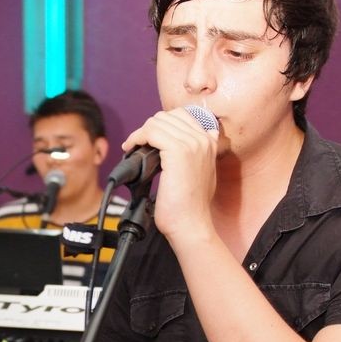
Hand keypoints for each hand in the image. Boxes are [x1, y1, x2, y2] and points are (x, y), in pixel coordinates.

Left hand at [121, 107, 218, 243]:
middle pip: (168, 116)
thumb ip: (198, 156)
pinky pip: (151, 131)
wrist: (190, 225)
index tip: (149, 140)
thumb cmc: (191, 207)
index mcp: (210, 142)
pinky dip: (137, 137)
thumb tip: (190, 145)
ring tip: (132, 147)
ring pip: (157, 122)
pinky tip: (131, 148)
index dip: (161, 125)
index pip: (181, 116)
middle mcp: (203, 139)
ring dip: (141, 133)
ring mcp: (192, 143)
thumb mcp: (201, 175)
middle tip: (138, 144)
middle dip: (149, 128)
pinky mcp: (178, 151)